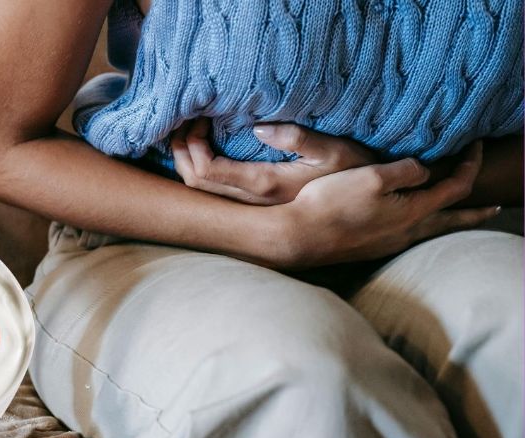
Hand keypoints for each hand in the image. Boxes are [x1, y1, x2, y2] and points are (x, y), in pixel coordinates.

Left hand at [172, 118, 373, 204]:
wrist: (367, 206)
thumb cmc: (355, 173)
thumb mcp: (335, 151)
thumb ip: (299, 139)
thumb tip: (258, 129)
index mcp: (266, 185)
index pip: (207, 172)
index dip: (192, 146)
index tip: (200, 118)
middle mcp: (253, 202)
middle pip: (195, 183)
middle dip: (181, 151)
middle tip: (186, 121)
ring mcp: (252, 206)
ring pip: (201, 191)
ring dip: (187, 161)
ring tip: (190, 132)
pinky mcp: (256, 205)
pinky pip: (214, 192)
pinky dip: (199, 169)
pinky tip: (205, 149)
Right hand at [278, 141, 499, 266]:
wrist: (299, 236)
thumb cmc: (332, 204)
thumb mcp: (372, 176)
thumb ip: (405, 170)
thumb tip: (423, 170)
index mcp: (413, 211)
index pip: (455, 187)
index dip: (470, 165)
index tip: (475, 146)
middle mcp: (407, 232)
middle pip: (452, 221)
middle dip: (475, 212)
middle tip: (496, 208)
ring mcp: (388, 243)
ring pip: (431, 230)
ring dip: (450, 221)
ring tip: (458, 216)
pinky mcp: (371, 247)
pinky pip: (409, 235)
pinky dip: (424, 226)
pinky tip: (412, 223)